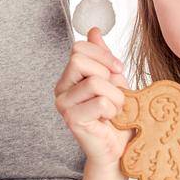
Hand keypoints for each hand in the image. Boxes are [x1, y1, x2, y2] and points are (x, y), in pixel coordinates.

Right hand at [53, 28, 130, 169]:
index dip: (103, 55)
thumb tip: (93, 30)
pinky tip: (110, 120)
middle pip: (79, 60)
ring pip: (94, 82)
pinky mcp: (72, 119)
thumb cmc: (117, 116)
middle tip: (115, 93)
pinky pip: (100, 102)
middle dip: (107, 74)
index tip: (117, 69)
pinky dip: (113, 110)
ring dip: (116, 96)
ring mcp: (63, 104)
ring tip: (115, 110)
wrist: (118, 149)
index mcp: (68, 77)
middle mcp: (60, 89)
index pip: (79, 49)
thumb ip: (102, 57)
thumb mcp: (114, 80)